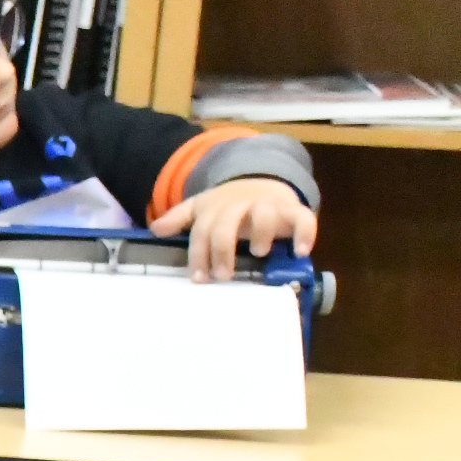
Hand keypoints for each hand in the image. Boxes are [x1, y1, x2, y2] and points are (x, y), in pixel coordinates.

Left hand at [150, 176, 316, 281]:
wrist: (261, 181)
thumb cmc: (228, 205)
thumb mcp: (203, 208)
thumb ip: (180, 218)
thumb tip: (155, 229)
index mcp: (216, 207)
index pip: (202, 230)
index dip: (199, 254)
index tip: (198, 278)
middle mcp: (241, 205)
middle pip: (227, 224)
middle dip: (222, 250)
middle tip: (223, 275)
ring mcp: (268, 206)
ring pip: (264, 214)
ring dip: (261, 233)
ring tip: (259, 254)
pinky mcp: (293, 210)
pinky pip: (303, 218)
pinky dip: (304, 233)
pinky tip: (301, 251)